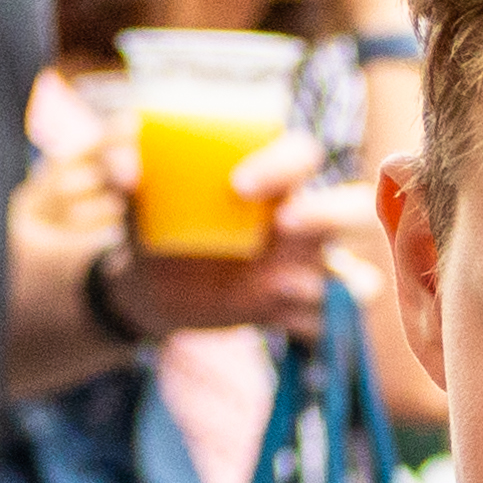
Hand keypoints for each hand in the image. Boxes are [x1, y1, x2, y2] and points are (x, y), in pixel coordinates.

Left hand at [134, 135, 359, 336]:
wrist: (150, 286)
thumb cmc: (156, 226)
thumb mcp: (138, 201)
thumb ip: (126, 176)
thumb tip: (123, 167)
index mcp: (271, 183)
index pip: (301, 155)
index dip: (283, 164)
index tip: (239, 184)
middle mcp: (302, 222)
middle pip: (356, 207)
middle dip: (333, 212)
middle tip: (285, 224)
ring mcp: (305, 270)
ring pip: (358, 274)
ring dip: (339, 281)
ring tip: (283, 285)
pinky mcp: (293, 314)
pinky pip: (326, 325)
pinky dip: (311, 328)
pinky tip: (279, 322)